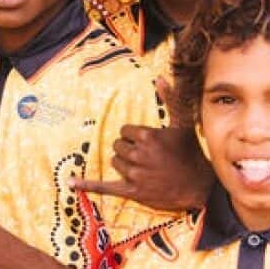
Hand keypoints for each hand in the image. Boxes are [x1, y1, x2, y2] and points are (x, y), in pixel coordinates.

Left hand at [72, 78, 212, 211]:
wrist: (199, 185)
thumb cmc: (190, 152)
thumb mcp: (182, 124)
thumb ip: (170, 99)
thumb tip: (160, 77)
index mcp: (147, 136)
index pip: (124, 131)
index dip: (134, 136)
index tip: (147, 142)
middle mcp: (139, 155)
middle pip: (117, 146)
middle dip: (128, 149)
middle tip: (145, 155)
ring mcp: (135, 174)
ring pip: (115, 162)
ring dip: (123, 163)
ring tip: (143, 167)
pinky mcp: (132, 191)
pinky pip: (104, 187)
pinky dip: (86, 185)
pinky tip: (70, 182)